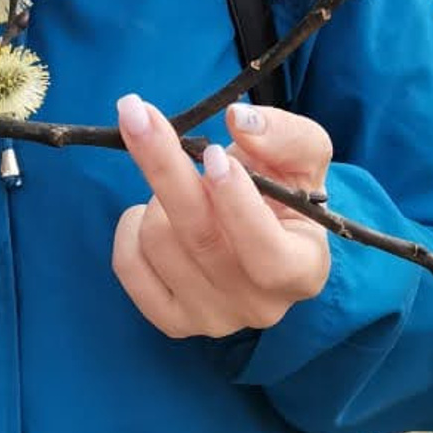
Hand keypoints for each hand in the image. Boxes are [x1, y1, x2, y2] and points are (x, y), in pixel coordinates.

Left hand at [111, 95, 331, 338]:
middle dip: (165, 167)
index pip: (269, 256)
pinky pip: (129, 266)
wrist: (261, 223)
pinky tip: (156, 211)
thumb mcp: (304, 153)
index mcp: (303, 270)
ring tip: (184, 183)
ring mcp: (213, 319)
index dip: (237, 207)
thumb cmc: (286, 187)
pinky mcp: (172, 319)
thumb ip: (284, 134)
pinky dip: (130, 226)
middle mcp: (261, 306)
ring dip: (159, 194)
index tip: (213, 153)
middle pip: (199, 238)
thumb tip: (240, 120)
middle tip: (137, 113)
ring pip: (159, 242)